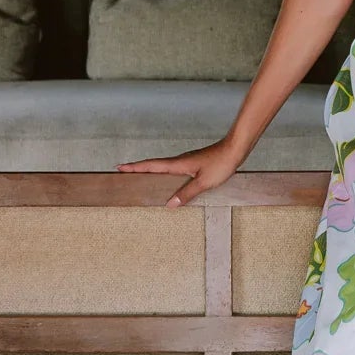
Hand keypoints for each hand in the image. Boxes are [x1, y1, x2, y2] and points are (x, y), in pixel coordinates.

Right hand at [118, 143, 240, 207]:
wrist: (235, 150)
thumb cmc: (221, 163)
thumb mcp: (204, 182)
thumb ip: (186, 193)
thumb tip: (169, 204)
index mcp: (177, 164)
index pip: (151, 166)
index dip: (135, 167)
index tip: (119, 167)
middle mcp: (179, 161)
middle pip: (153, 165)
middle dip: (137, 168)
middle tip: (123, 172)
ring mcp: (185, 162)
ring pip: (162, 167)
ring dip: (149, 171)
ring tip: (139, 178)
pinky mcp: (192, 164)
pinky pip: (172, 169)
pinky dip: (162, 173)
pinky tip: (166, 181)